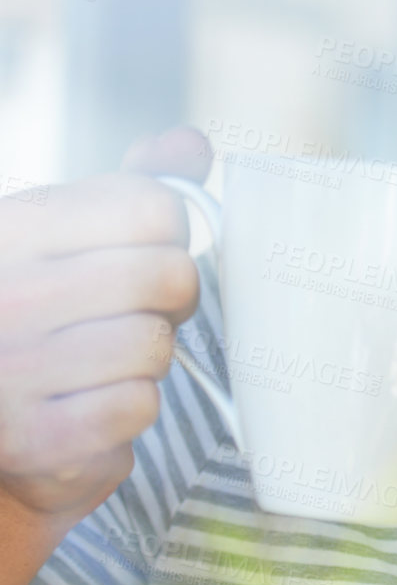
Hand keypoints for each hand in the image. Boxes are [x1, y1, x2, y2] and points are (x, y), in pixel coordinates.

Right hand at [0, 128, 210, 516]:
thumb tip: (190, 144)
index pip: (152, 209)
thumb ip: (130, 188)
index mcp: (15, 227)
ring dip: (149, 356)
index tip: (145, 253)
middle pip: (168, 276)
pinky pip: (137, 406)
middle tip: (140, 310)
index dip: (168, 233)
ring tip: (105, 358)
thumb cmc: (36, 310)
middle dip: (170, 297)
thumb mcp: (66, 232)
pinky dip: (130, 407)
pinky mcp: (38, 440)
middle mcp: (8, 295)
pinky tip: (92, 402)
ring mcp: (15, 371)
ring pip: (156, 345)